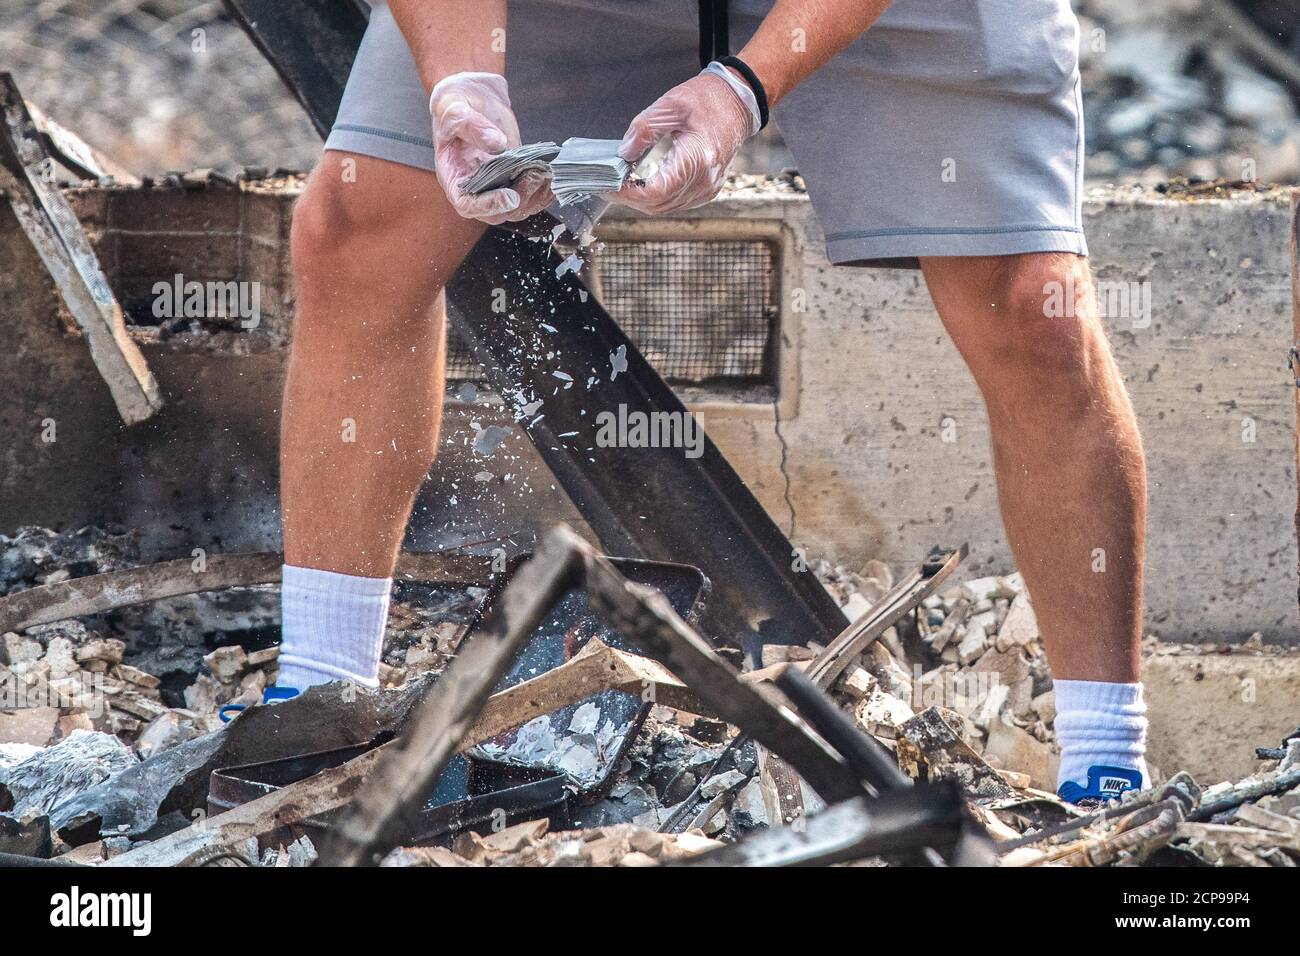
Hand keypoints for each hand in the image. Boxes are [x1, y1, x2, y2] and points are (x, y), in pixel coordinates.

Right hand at [429, 72, 553, 224]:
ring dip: (536, 196)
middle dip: (519, 200)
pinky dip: (544, 191)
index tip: (510, 197)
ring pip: (518, 208)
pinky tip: (553, 175)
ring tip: (546, 173)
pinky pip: (530, 195)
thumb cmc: (454, 106)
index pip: (468, 204)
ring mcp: (496, 185)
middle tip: (534, 176)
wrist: (472, 98)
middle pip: (497, 213)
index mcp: (453, 177)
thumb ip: (473, 126)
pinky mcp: (514, 178)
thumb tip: (497, 144)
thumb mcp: (454, 110)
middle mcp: (475, 188)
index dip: (488, 206)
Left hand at [613, 69, 754, 214]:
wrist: (738, 102)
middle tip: (610, 185)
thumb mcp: (670, 104)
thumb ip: (644, 129)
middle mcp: (705, 179)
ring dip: (642, 200)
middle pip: (658, 205)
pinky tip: (644, 185)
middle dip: (630, 198)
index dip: (628, 194)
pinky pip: (677, 203)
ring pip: (666, 208)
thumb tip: (624, 153)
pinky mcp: (709, 189)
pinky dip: (657, 198)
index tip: (609, 186)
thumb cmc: (708, 99)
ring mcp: (709, 187)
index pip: (655, 192)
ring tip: (624, 184)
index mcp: (697, 158)